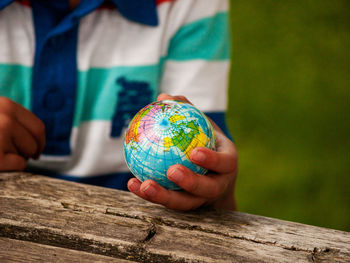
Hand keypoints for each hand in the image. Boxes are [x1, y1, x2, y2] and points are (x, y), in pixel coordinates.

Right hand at [0, 97, 44, 170]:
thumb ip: (11, 120)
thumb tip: (37, 140)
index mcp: (5, 105)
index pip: (38, 127)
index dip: (39, 142)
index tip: (36, 152)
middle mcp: (5, 118)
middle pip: (35, 143)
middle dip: (27, 153)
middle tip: (9, 156)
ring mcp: (0, 136)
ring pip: (27, 155)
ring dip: (13, 159)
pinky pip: (18, 165)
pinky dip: (8, 169)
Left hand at [127, 94, 237, 210]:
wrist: (213, 176)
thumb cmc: (206, 143)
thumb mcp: (203, 127)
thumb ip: (187, 112)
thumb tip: (163, 97)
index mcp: (226, 164)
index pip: (225, 163)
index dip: (212, 160)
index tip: (195, 152)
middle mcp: (217, 185)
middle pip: (207, 189)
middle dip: (191, 182)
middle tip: (171, 171)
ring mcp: (201, 200)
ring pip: (185, 203)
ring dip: (164, 196)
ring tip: (144, 185)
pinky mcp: (185, 206)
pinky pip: (168, 202)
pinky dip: (150, 195)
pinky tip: (132, 184)